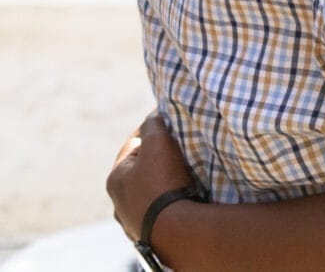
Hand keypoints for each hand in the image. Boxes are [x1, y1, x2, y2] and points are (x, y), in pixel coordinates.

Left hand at [107, 113, 194, 241]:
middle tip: (180, 148)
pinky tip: (183, 196)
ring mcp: (133, 220)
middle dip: (157, 158)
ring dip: (163, 181)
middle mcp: (118, 201)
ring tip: (185, 173)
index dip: (151, 130)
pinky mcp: (149, 232)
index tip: (168, 122)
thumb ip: (154, 126)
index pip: (132, 144)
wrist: (174, 230)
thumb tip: (153, 115)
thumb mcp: (159, 145)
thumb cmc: (164, 182)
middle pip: (140, 170)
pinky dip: (168, 199)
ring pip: (149, 191)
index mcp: (115, 179)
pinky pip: (159, 209)